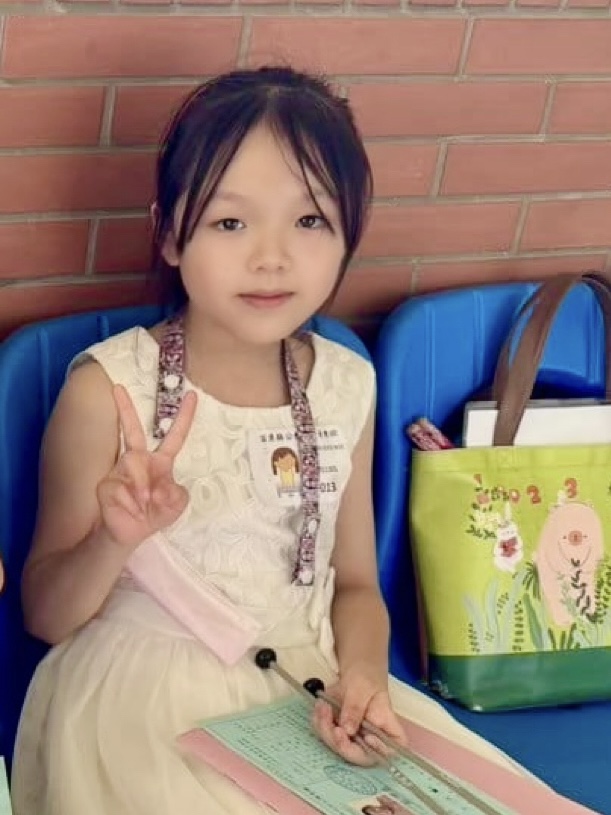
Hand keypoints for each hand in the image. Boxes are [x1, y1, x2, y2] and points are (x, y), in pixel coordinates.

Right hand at [96, 384, 196, 549]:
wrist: (129, 533)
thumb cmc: (154, 514)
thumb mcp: (176, 504)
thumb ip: (177, 493)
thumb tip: (159, 486)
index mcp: (160, 462)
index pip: (175, 436)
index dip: (185, 416)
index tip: (192, 395)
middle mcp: (139, 460)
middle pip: (133, 430)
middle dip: (125, 408)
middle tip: (117, 387)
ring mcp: (121, 470)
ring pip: (133, 463)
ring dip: (143, 486)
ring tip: (144, 503)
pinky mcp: (106, 484)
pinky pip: (121, 487)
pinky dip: (131, 502)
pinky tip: (132, 510)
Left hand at [312, 664, 406, 765]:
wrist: (353, 672)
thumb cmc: (366, 677)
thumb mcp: (363, 688)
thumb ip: (356, 708)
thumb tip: (348, 730)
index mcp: (387, 729)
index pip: (390, 751)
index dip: (380, 752)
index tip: (367, 737)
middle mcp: (370, 740)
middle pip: (359, 756)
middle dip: (342, 744)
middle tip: (333, 727)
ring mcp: (352, 738)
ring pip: (337, 747)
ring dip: (326, 730)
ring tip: (323, 707)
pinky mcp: (336, 731)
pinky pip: (324, 734)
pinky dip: (319, 722)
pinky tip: (320, 706)